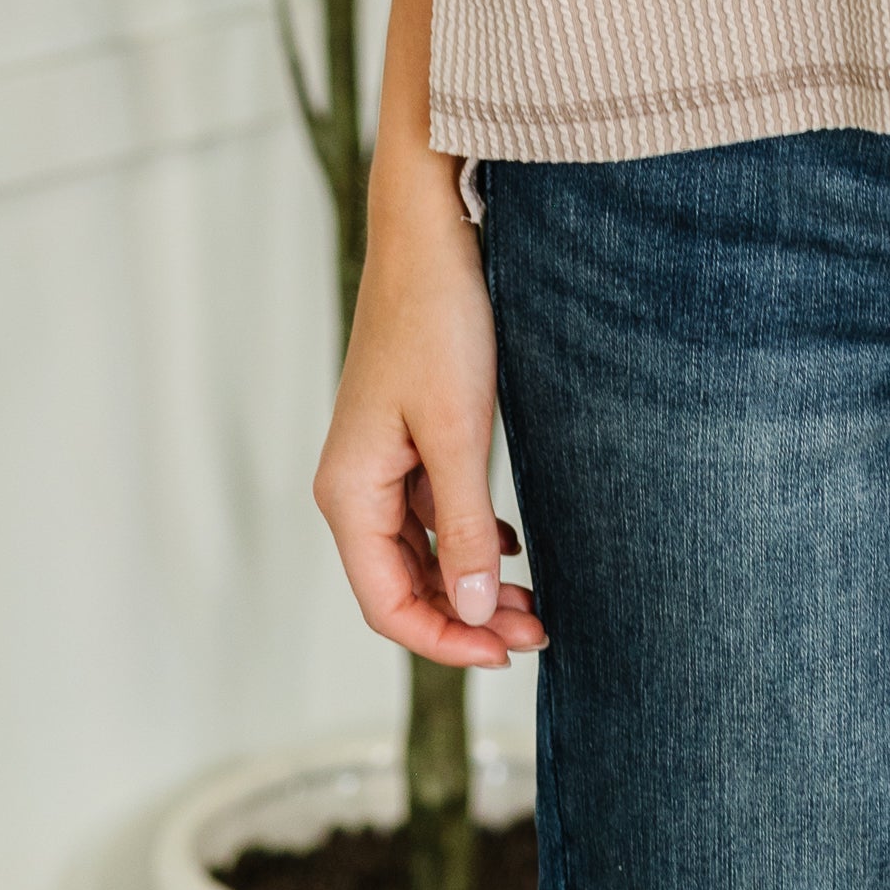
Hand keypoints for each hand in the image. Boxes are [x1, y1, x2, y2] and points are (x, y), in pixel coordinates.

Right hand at [313, 164, 545, 668]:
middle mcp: (356, 487)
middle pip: (404, 585)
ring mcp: (380, 462)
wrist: (430, 235)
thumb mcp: (458, 431)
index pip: (388, 604)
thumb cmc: (438, 322)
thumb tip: (472, 611)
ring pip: (423, 551)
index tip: (506, 654)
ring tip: (533, 601)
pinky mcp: (407, 436)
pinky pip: (433, 511)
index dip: (445, 642)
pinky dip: (470, 538)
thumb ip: (463, 526)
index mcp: (350, 494)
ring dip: (472, 581)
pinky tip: (511, 546)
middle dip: (467, 617)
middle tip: (538, 631)